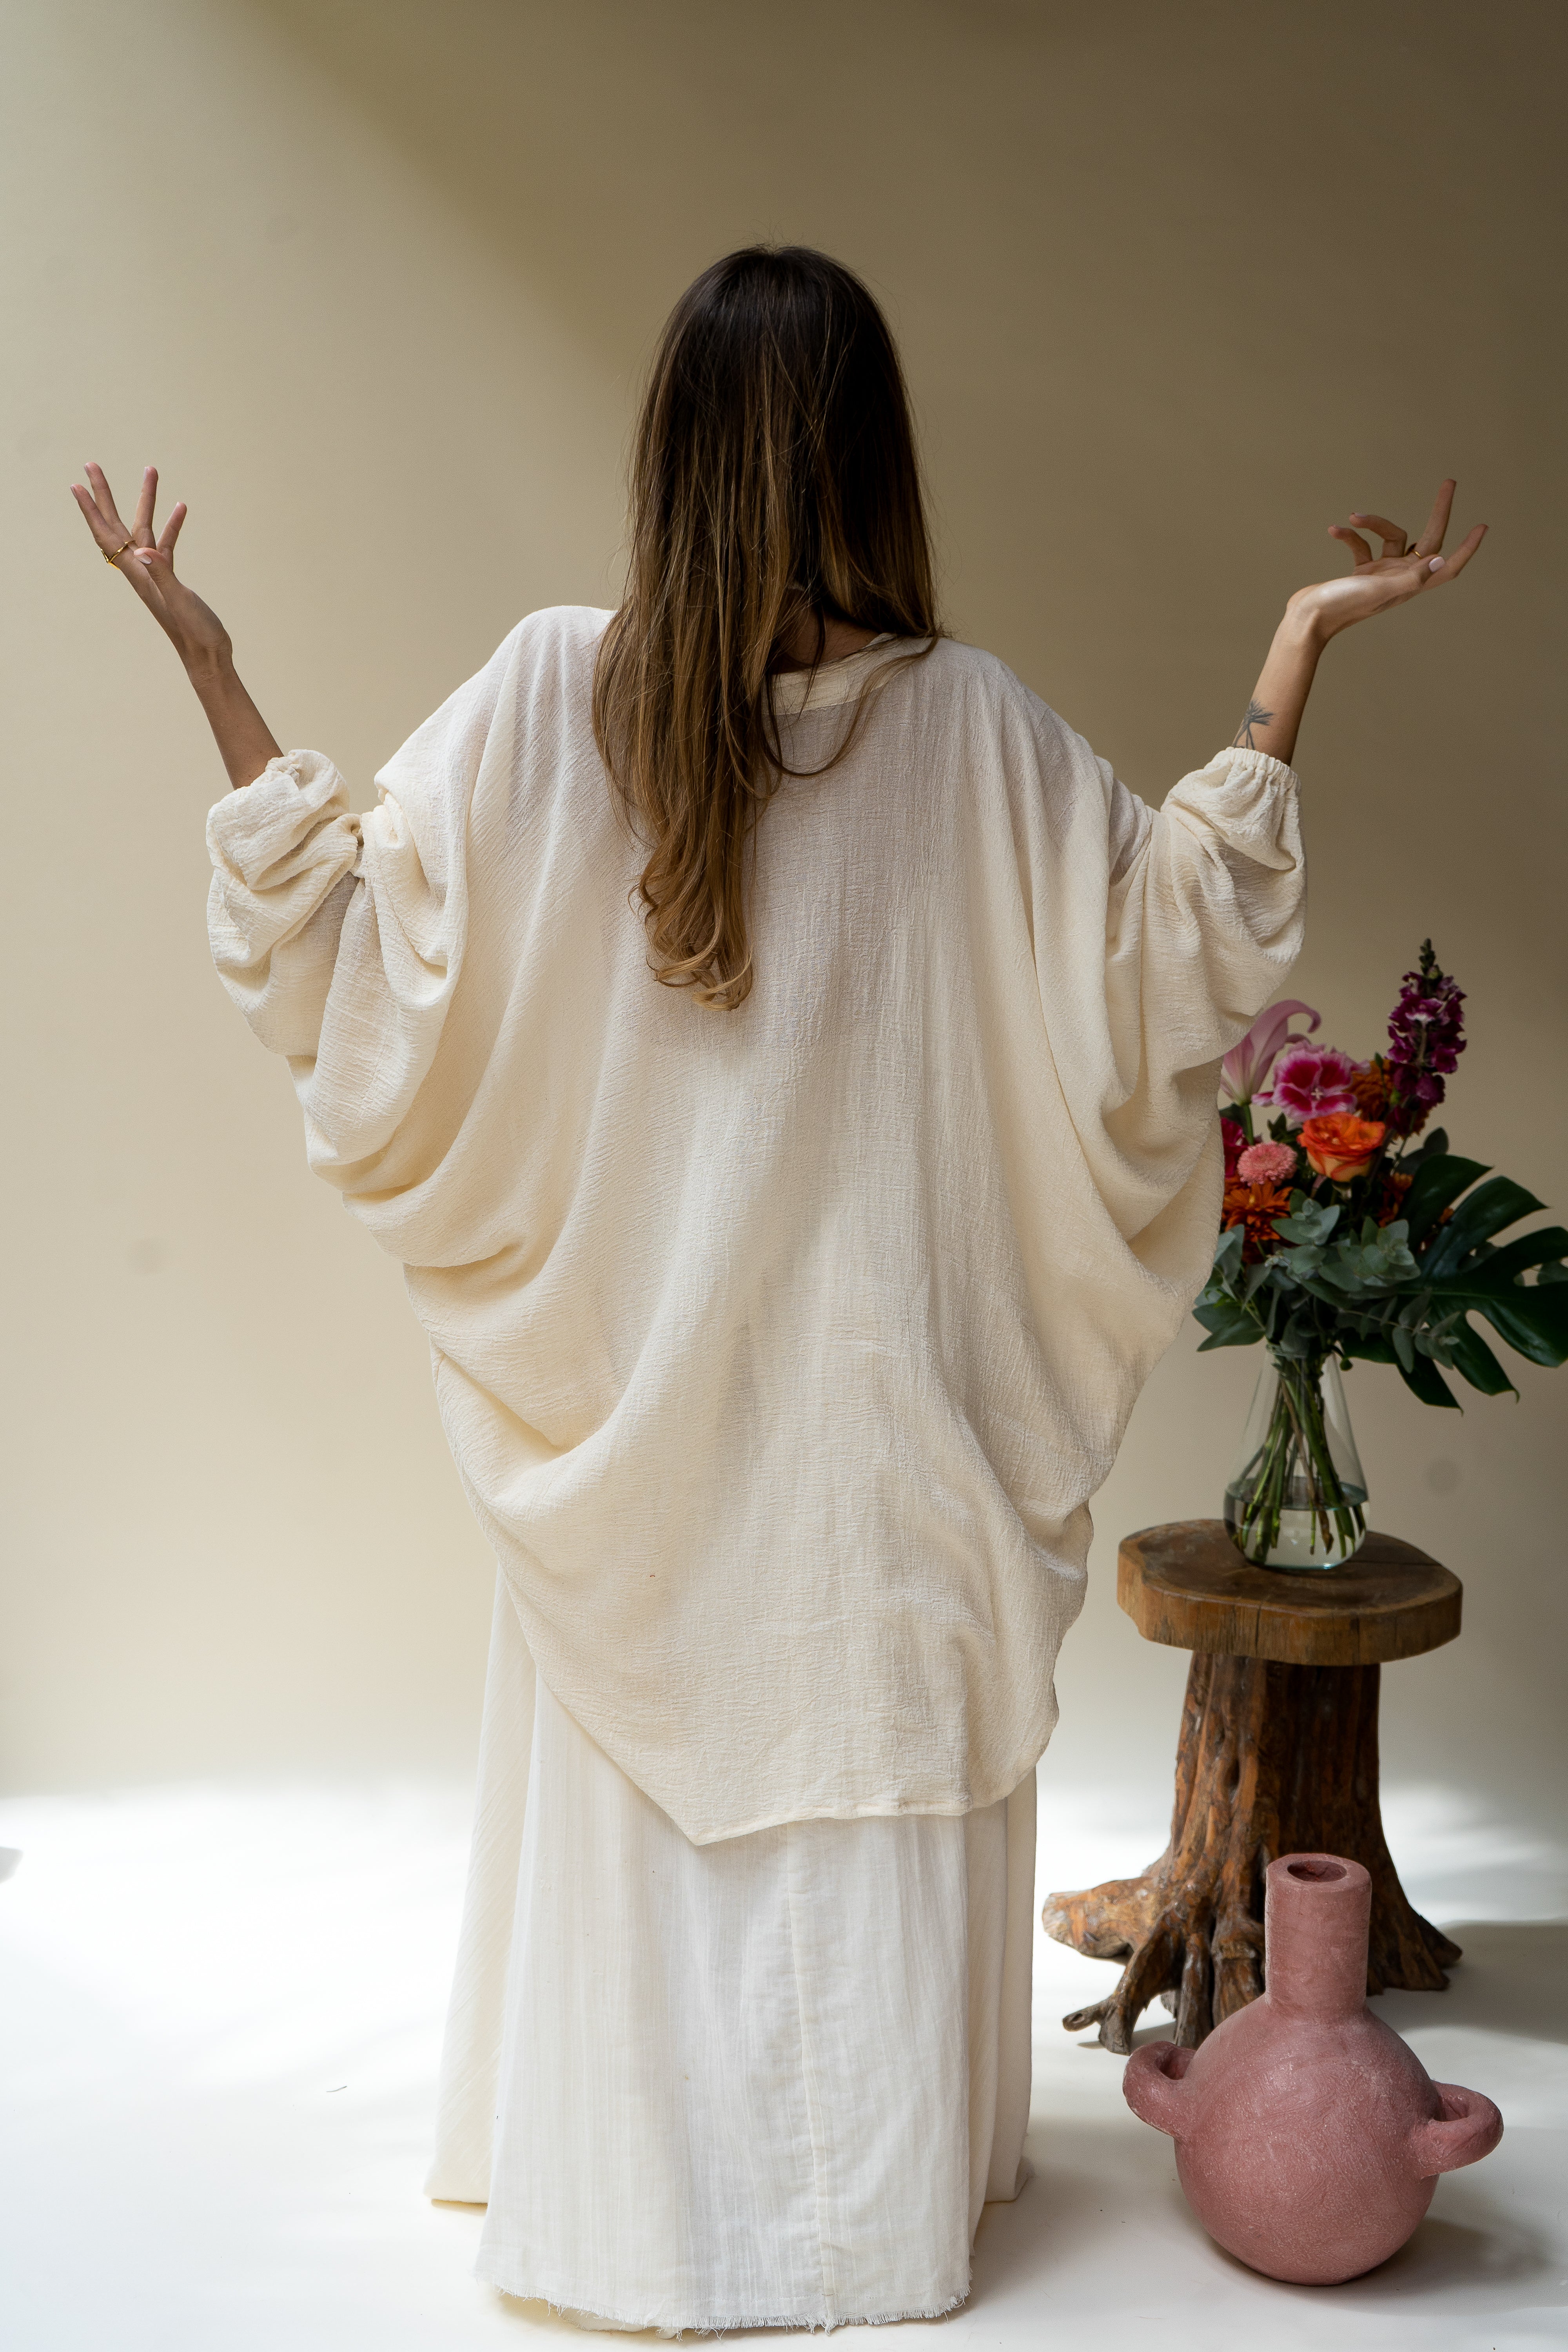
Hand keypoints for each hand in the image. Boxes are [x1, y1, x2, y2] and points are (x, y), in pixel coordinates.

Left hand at [71, 461, 231, 678]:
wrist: (207, 655)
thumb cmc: (193, 632)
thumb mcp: (178, 600)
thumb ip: (162, 573)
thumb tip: (144, 551)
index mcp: (138, 574)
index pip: (107, 535)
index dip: (91, 509)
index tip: (77, 484)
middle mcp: (141, 570)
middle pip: (116, 524)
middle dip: (105, 494)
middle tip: (92, 465)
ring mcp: (155, 572)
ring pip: (144, 528)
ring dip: (146, 500)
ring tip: (151, 472)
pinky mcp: (171, 577)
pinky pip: (166, 543)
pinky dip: (172, 525)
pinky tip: (180, 508)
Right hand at [1287, 480, 1486, 645]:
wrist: (1307, 619)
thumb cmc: (1341, 607)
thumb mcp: (1378, 591)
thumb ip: (1410, 577)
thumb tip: (1439, 559)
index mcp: (1409, 586)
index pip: (1446, 566)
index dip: (1466, 549)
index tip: (1482, 526)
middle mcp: (1399, 578)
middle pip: (1428, 540)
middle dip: (1439, 512)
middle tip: (1450, 482)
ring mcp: (1380, 574)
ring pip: (1390, 536)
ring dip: (1373, 523)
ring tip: (1352, 517)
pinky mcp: (1361, 571)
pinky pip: (1362, 544)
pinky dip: (1350, 535)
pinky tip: (1335, 530)